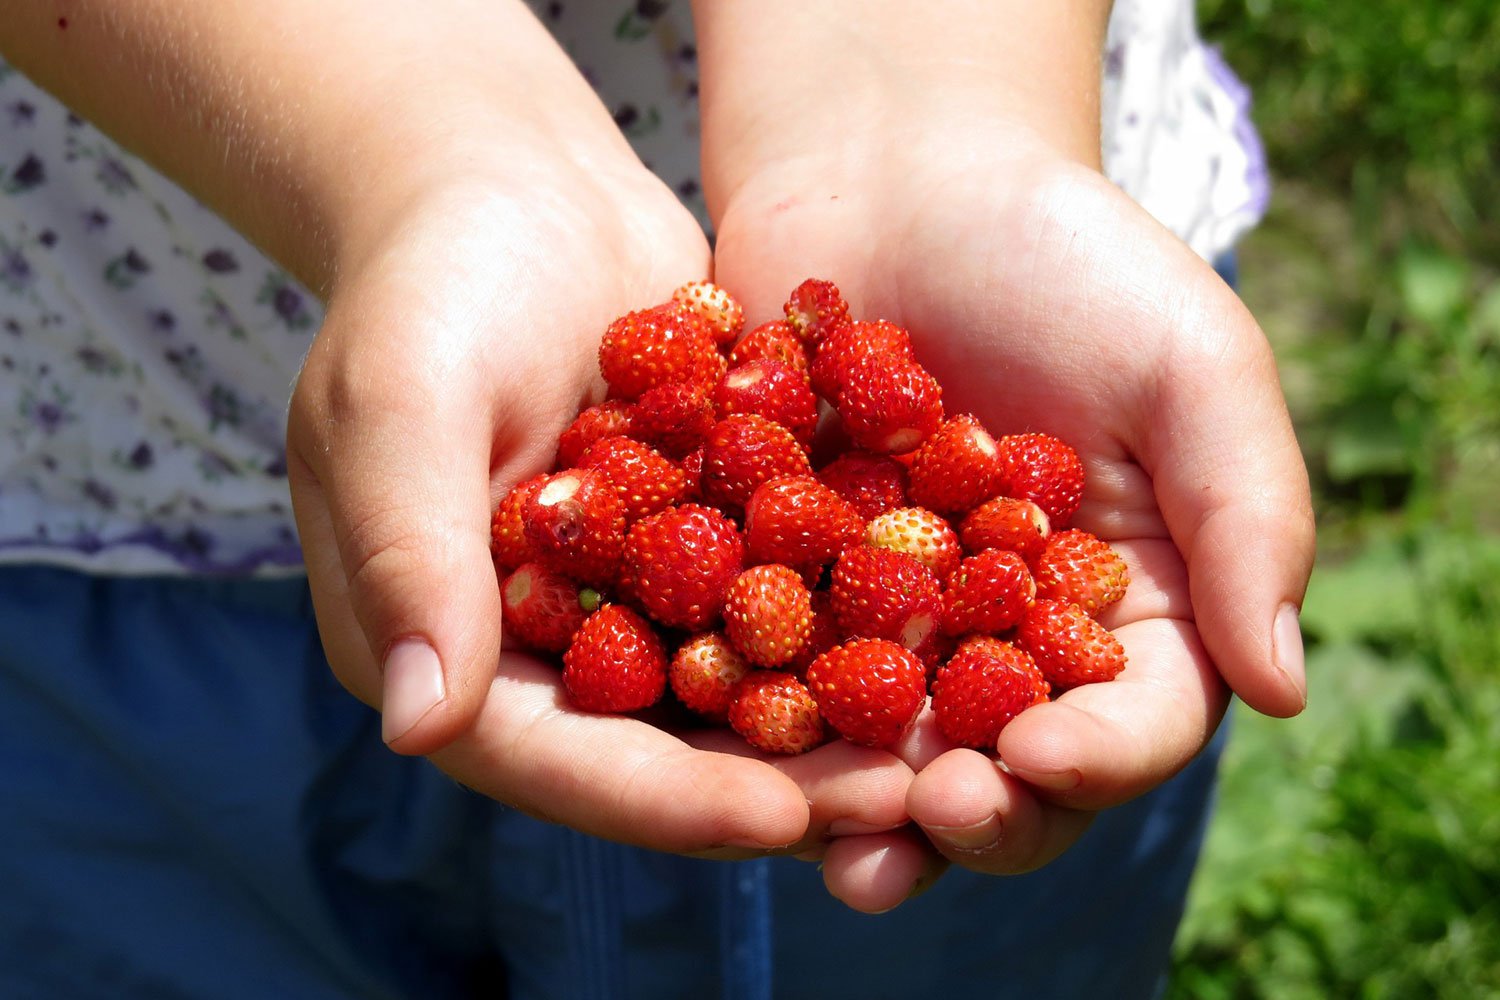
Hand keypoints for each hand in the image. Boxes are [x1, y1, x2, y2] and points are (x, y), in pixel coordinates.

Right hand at [287, 160, 915, 857]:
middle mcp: (536, 644)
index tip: (778, 820)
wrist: (513, 182)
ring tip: (945, 740)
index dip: (664, 798)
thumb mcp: (403, 401)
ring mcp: (622, 594)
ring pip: (734, 687)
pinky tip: (945, 631)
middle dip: (776, 781)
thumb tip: (415, 728)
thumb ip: (407, 553)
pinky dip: (847, 617)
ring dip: (832, 716)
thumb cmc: (433, 276)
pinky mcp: (693, 538)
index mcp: (443, 642)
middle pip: (658, 745)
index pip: (553, 756)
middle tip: (898, 799)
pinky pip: (774, 597)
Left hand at [711, 128, 1314, 902]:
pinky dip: (754, 710)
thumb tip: (1284, 690)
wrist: (897, 179)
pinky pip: (770, 667)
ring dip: (859, 804)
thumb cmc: (1065, 257)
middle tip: (930, 816)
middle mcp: (1011, 637)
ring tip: (829, 839)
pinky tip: (724, 739)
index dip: (1096, 757)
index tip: (1041, 756)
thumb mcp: (1189, 361)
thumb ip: (1247, 515)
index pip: (1134, 718)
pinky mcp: (786, 589)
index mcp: (1130, 605)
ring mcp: (894, 623)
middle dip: (974, 807)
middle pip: (1005, 761)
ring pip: (884, 743)